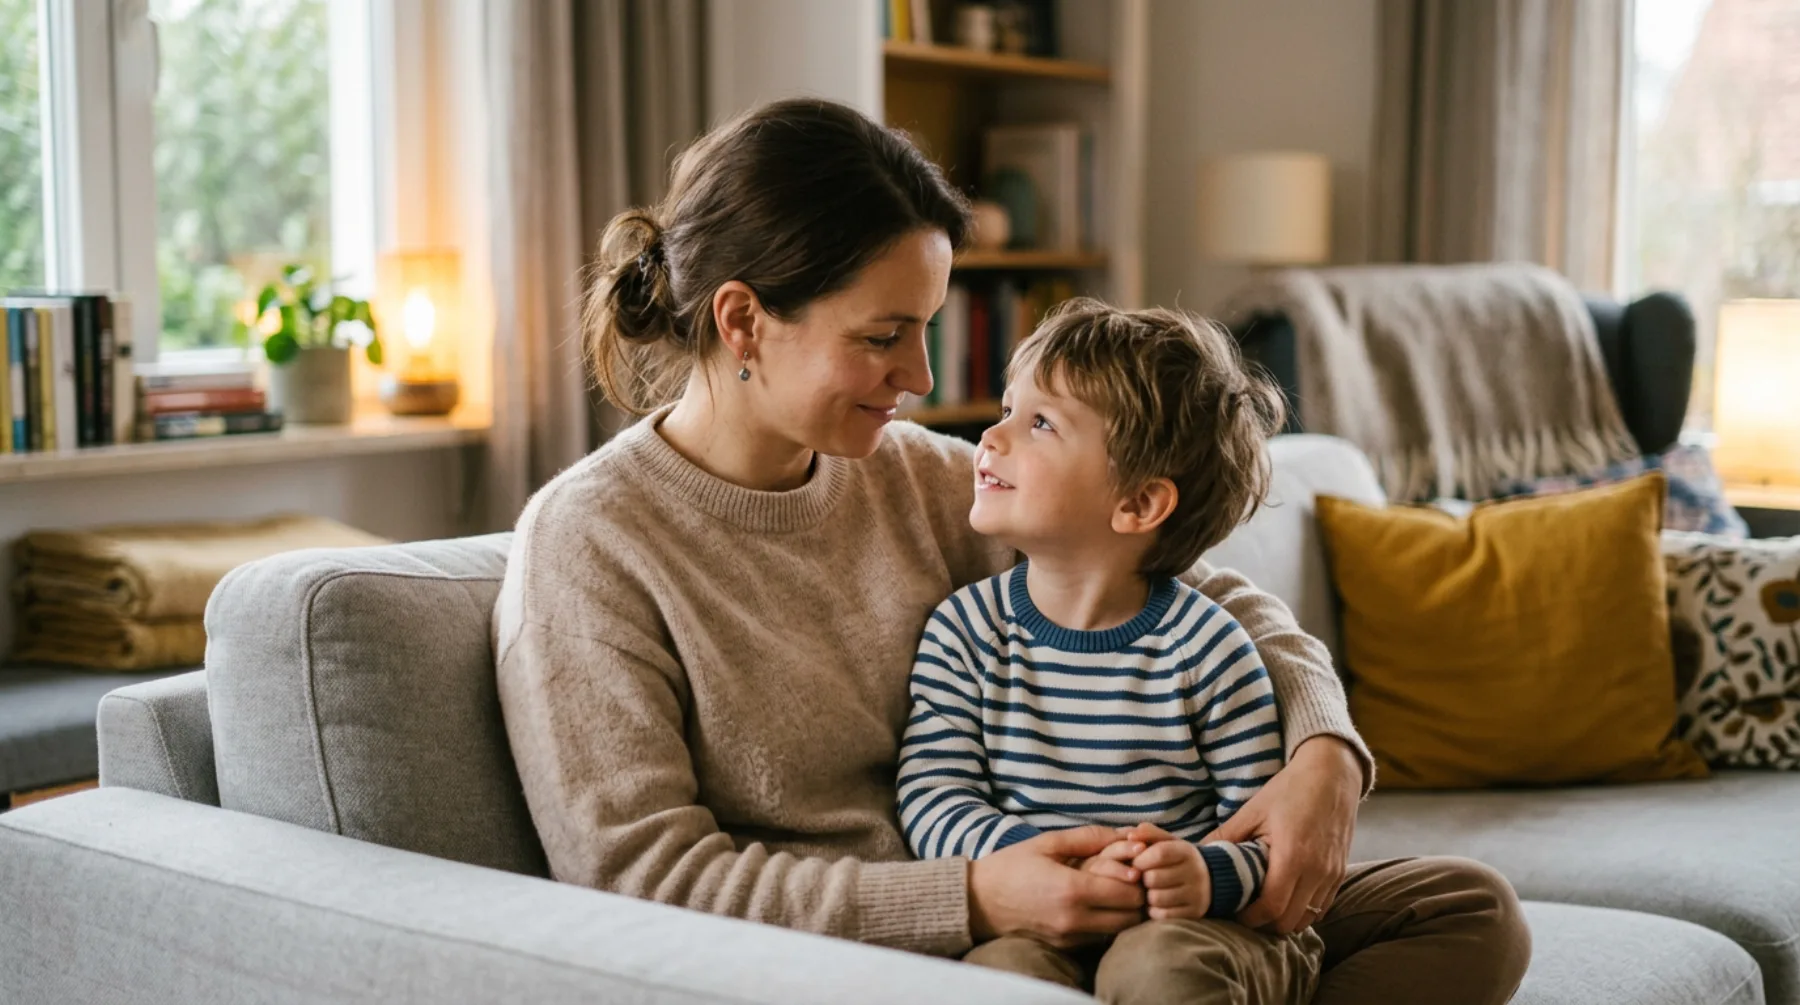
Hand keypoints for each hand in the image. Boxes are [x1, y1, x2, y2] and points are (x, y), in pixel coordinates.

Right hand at [969, 825, 1146, 948]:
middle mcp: (1074, 919)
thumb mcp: (1047, 842)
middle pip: (1131, 916)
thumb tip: (1125, 835)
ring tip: (1113, 892)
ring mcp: (1070, 937)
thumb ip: (1088, 837)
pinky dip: (1106, 923)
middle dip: (1136, 897)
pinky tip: (1095, 905)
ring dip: (1123, 913)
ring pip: (1119, 930)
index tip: (1133, 865)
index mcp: (1072, 889)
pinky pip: (1099, 937)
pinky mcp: (1064, 947)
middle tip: (1129, 879)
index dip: (1138, 878)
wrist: (977, 902)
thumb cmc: (1011, 866)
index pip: (1130, 892)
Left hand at [1120, 823, 1209, 920]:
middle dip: (1142, 878)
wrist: (1208, 880)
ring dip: (1147, 896)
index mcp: (1187, 852)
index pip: (1159, 853)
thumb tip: (1131, 835)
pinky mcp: (1194, 913)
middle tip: (1143, 878)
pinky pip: (1163, 915)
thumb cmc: (1177, 859)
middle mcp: (1195, 873)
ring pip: (1156, 898)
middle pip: (1154, 878)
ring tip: (1149, 890)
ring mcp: (1196, 895)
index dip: (1141, 859)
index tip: (1136, 862)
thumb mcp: (1168, 842)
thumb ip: (1149, 834)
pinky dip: (1154, 910)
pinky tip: (1157, 903)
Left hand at [1208, 736, 1361, 933]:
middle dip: (1265, 924)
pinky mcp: (1340, 873)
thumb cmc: (1290, 790)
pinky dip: (1304, 910)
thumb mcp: (1253, 810)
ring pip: (1307, 918)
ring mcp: (1332, 874)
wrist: (1332, 775)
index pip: (1272, 908)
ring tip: (1266, 906)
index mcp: (1292, 856)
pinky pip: (1322, 907)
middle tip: (1247, 911)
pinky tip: (1287, 896)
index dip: (1250, 918)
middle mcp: (1316, 870)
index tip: (1235, 912)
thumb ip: (1226, 836)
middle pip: (1289, 921)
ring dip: (1286, 919)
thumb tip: (1196, 853)